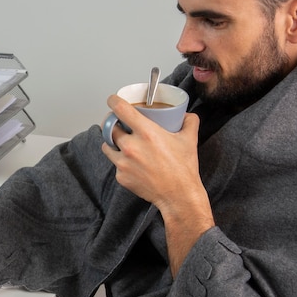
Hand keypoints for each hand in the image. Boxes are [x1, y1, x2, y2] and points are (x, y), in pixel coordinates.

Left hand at [101, 95, 213, 274]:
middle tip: (120, 125)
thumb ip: (189, 121)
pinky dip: (121, 162)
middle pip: (110, 128)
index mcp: (146, 133)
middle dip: (113, 124)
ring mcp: (123, 163)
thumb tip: (187, 114)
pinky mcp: (121, 176)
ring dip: (113, 143)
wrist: (178, 196)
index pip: (121, 109)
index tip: (113, 100)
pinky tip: (133, 164)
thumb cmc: (183, 168)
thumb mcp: (189, 140)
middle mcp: (131, 147)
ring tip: (122, 144)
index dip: (114, 101)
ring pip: (107, 146)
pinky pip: (115, 164)